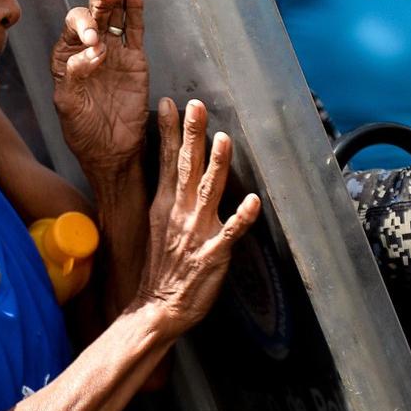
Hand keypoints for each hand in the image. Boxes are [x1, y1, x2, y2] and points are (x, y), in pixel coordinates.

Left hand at [52, 0, 149, 174]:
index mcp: (66, 56)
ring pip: (116, 13)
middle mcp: (89, 48)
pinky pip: (135, 29)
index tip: (94, 43)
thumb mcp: (69, 108)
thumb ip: (73, 78)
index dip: (83, 27)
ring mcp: (114, 51)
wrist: (112, 153)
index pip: (73, 28)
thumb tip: (92, 52)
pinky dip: (135, 9)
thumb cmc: (83, 133)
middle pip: (94, 11)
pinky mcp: (135, 60)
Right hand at [136, 98, 261, 337]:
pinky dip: (241, 217)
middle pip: (186, 167)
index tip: (169, 104)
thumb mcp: (156, 225)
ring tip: (223, 139)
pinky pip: (230, 233)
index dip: (169, 131)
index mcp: (165, 205)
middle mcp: (179, 213)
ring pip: (208, 192)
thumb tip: (173, 169)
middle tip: (196, 106)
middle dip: (192, 135)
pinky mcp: (213, 254)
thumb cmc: (161, 268)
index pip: (166, 161)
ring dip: (216, 165)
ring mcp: (196, 233)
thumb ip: (168, 196)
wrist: (157, 307)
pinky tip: (253, 201)